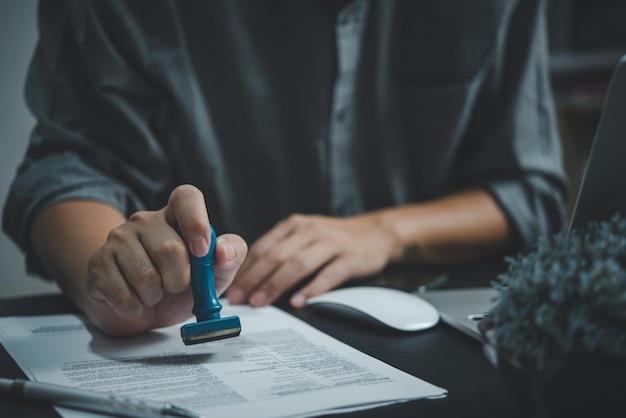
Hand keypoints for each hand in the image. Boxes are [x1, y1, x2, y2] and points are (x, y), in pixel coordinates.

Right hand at [84, 185, 246, 335]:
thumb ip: (230, 258)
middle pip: (170, 249)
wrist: (140, 310)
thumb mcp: (215, 274)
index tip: (202, 251)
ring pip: (145, 276)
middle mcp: (145, 221)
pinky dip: (136, 309)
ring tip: (154, 293)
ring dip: (156, 297)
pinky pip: (124, 295)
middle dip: (180, 280)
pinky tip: (135, 303)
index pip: (186, 197)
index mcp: (175, 216)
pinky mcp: (98, 264)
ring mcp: (117, 239)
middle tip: (176, 287)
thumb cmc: (181, 286)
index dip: (196, 221)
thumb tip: (222, 251)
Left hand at [226, 213, 395, 307]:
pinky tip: (298, 301)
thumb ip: (281, 251)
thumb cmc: (333, 241)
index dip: (245, 269)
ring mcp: (332, 243)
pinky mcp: (351, 258)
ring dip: (277, 284)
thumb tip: (249, 279)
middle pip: (277, 255)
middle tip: (241, 299)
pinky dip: (311, 288)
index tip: (231, 289)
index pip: (264, 247)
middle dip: (255, 278)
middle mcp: (310, 231)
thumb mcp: (305, 237)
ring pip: (299, 263)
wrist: (376, 234)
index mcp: (295, 226)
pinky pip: (329, 275)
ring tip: (261, 301)